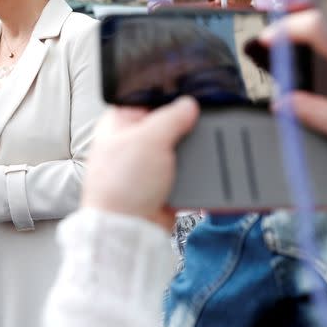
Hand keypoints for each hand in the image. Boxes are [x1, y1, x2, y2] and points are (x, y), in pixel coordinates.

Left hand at [82, 96, 199, 230]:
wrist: (129, 231)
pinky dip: (196, 173)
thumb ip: (172, 117)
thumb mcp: (150, 139)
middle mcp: (130, 143)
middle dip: (184, 126)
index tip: (192, 96)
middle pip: (165, 125)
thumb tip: (189, 105)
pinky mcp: (161, 186)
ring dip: (192, 152)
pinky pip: (184, 173)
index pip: (146, 100)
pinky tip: (208, 168)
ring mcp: (146, 167)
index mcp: (118, 124)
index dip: (169, 97)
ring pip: (177, 150)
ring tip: (208, 145)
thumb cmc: (123, 185)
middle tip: (202, 121)